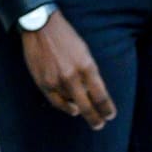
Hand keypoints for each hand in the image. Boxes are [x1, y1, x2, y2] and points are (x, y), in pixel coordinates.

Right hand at [20, 12, 116, 128]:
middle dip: (95, 118)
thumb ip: (90, 72)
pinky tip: (72, 110)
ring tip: (85, 114)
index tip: (110, 115)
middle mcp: (72, 76)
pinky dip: (65, 107)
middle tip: (100, 125)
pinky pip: (56, 102)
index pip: (100, 95)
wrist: (40, 27)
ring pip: (71, 104)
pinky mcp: (43, 82)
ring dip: (79, 110)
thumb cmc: (66, 38)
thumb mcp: (84, 52)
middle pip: (87, 106)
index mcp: (86, 66)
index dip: (106, 108)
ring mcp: (56, 81)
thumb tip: (93, 93)